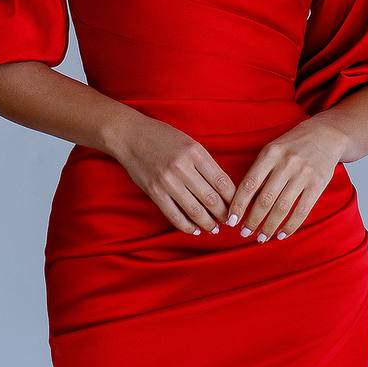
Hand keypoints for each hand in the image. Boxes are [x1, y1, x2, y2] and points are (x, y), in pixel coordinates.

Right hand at [111, 115, 236, 235]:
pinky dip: (187, 226)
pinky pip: (174, 215)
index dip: (233, 199)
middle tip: (229, 221)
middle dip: (223, 214)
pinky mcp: (154, 192)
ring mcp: (167, 181)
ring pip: (195, 210)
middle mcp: (183, 167)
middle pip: (211, 198)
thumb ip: (205, 164)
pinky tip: (195, 230)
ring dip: (208, 223)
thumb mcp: (189, 143)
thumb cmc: (163, 137)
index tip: (237, 207)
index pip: (222, 182)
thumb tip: (224, 189)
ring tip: (214, 229)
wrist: (130, 135)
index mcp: (196, 152)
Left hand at [226, 117, 348, 241]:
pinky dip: (290, 226)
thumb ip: (260, 171)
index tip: (231, 220)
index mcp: (270, 153)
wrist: (327, 134)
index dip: (238, 205)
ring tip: (262, 238)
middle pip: (264, 199)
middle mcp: (286, 164)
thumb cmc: (294, 144)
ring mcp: (303, 174)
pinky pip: (302, 210)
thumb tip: (244, 201)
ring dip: (269, 227)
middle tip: (244, 233)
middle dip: (252, 220)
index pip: (249, 184)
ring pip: (282, 208)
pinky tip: (282, 234)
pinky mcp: (318, 184)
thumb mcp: (273, 149)